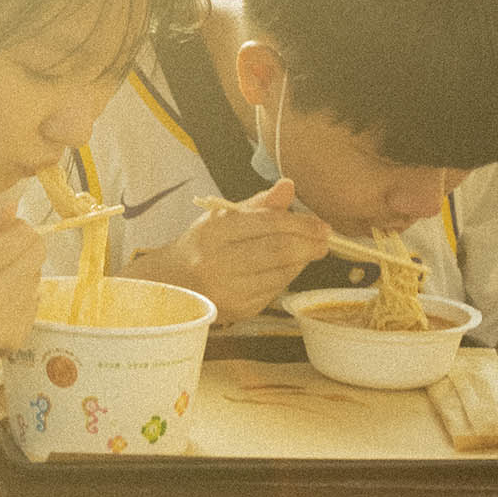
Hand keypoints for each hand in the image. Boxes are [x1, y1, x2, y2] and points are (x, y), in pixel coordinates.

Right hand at [0, 200, 43, 366]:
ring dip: (20, 274)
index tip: (4, 229)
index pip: (21, 239)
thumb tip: (13, 207)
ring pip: (37, 282)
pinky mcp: (9, 345)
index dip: (17, 228)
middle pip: (35, 260)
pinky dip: (18, 298)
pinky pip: (32, 307)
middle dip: (21, 249)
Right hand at [132, 179, 330, 322]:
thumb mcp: (223, 217)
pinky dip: (287, 277)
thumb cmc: (202, 244)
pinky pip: (275, 291)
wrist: (172, 283)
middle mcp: (218, 263)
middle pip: (278, 252)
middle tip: (325, 239)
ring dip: (301, 262)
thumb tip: (289, 186)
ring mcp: (229, 290)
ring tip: (309, 250)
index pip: (267, 224)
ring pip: (281, 274)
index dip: (300, 224)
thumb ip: (259, 204)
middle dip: (308, 244)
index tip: (321, 224)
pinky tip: (288, 268)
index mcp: (213, 233)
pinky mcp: (240, 310)